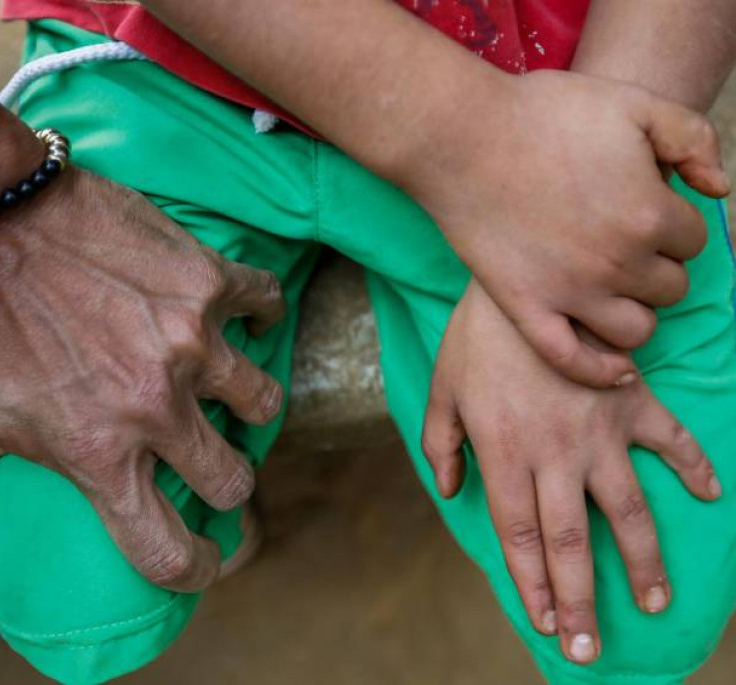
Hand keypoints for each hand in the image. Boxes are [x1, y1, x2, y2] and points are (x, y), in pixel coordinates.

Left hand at [0, 168, 285, 591]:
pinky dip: (261, 312)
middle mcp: (156, 408)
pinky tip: (245, 313)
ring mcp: (191, 343)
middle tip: (213, 458)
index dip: (195, 567)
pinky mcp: (207, 281)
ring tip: (229, 385)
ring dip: (250, 402)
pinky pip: (265, 304)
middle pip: (233, 480)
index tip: (204, 557)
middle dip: (226, 479)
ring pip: (264, 400)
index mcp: (98, 455)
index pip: (167, 550)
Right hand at [405, 70, 729, 387]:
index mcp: (650, 214)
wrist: (461, 138)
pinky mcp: (526, 306)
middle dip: (657, 266)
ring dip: (636, 313)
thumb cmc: (543, 114)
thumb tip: (719, 187)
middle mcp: (618, 262)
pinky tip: (616, 370)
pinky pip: (572, 359)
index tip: (644, 207)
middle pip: (671, 287)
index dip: (673, 222)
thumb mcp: (633, 102)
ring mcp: (570, 292)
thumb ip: (692, 137)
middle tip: (625, 243)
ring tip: (615, 290)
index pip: (694, 240)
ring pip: (636, 331)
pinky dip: (600, 371)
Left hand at [421, 280, 720, 663]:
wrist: (521, 278)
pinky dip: (694, 465)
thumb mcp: (442, 388)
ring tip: (654, 601)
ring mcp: (600, 430)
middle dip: (579, 600)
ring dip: (642, 561)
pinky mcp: (632, 401)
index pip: (520, 537)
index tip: (547, 624)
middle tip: (589, 648)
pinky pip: (670, 439)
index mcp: (506, 454)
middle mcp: (556, 454)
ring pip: (626, 510)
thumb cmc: (476, 337)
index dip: (532, 585)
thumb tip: (449, 491)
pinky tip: (711, 494)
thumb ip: (440, 443)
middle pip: (569, 542)